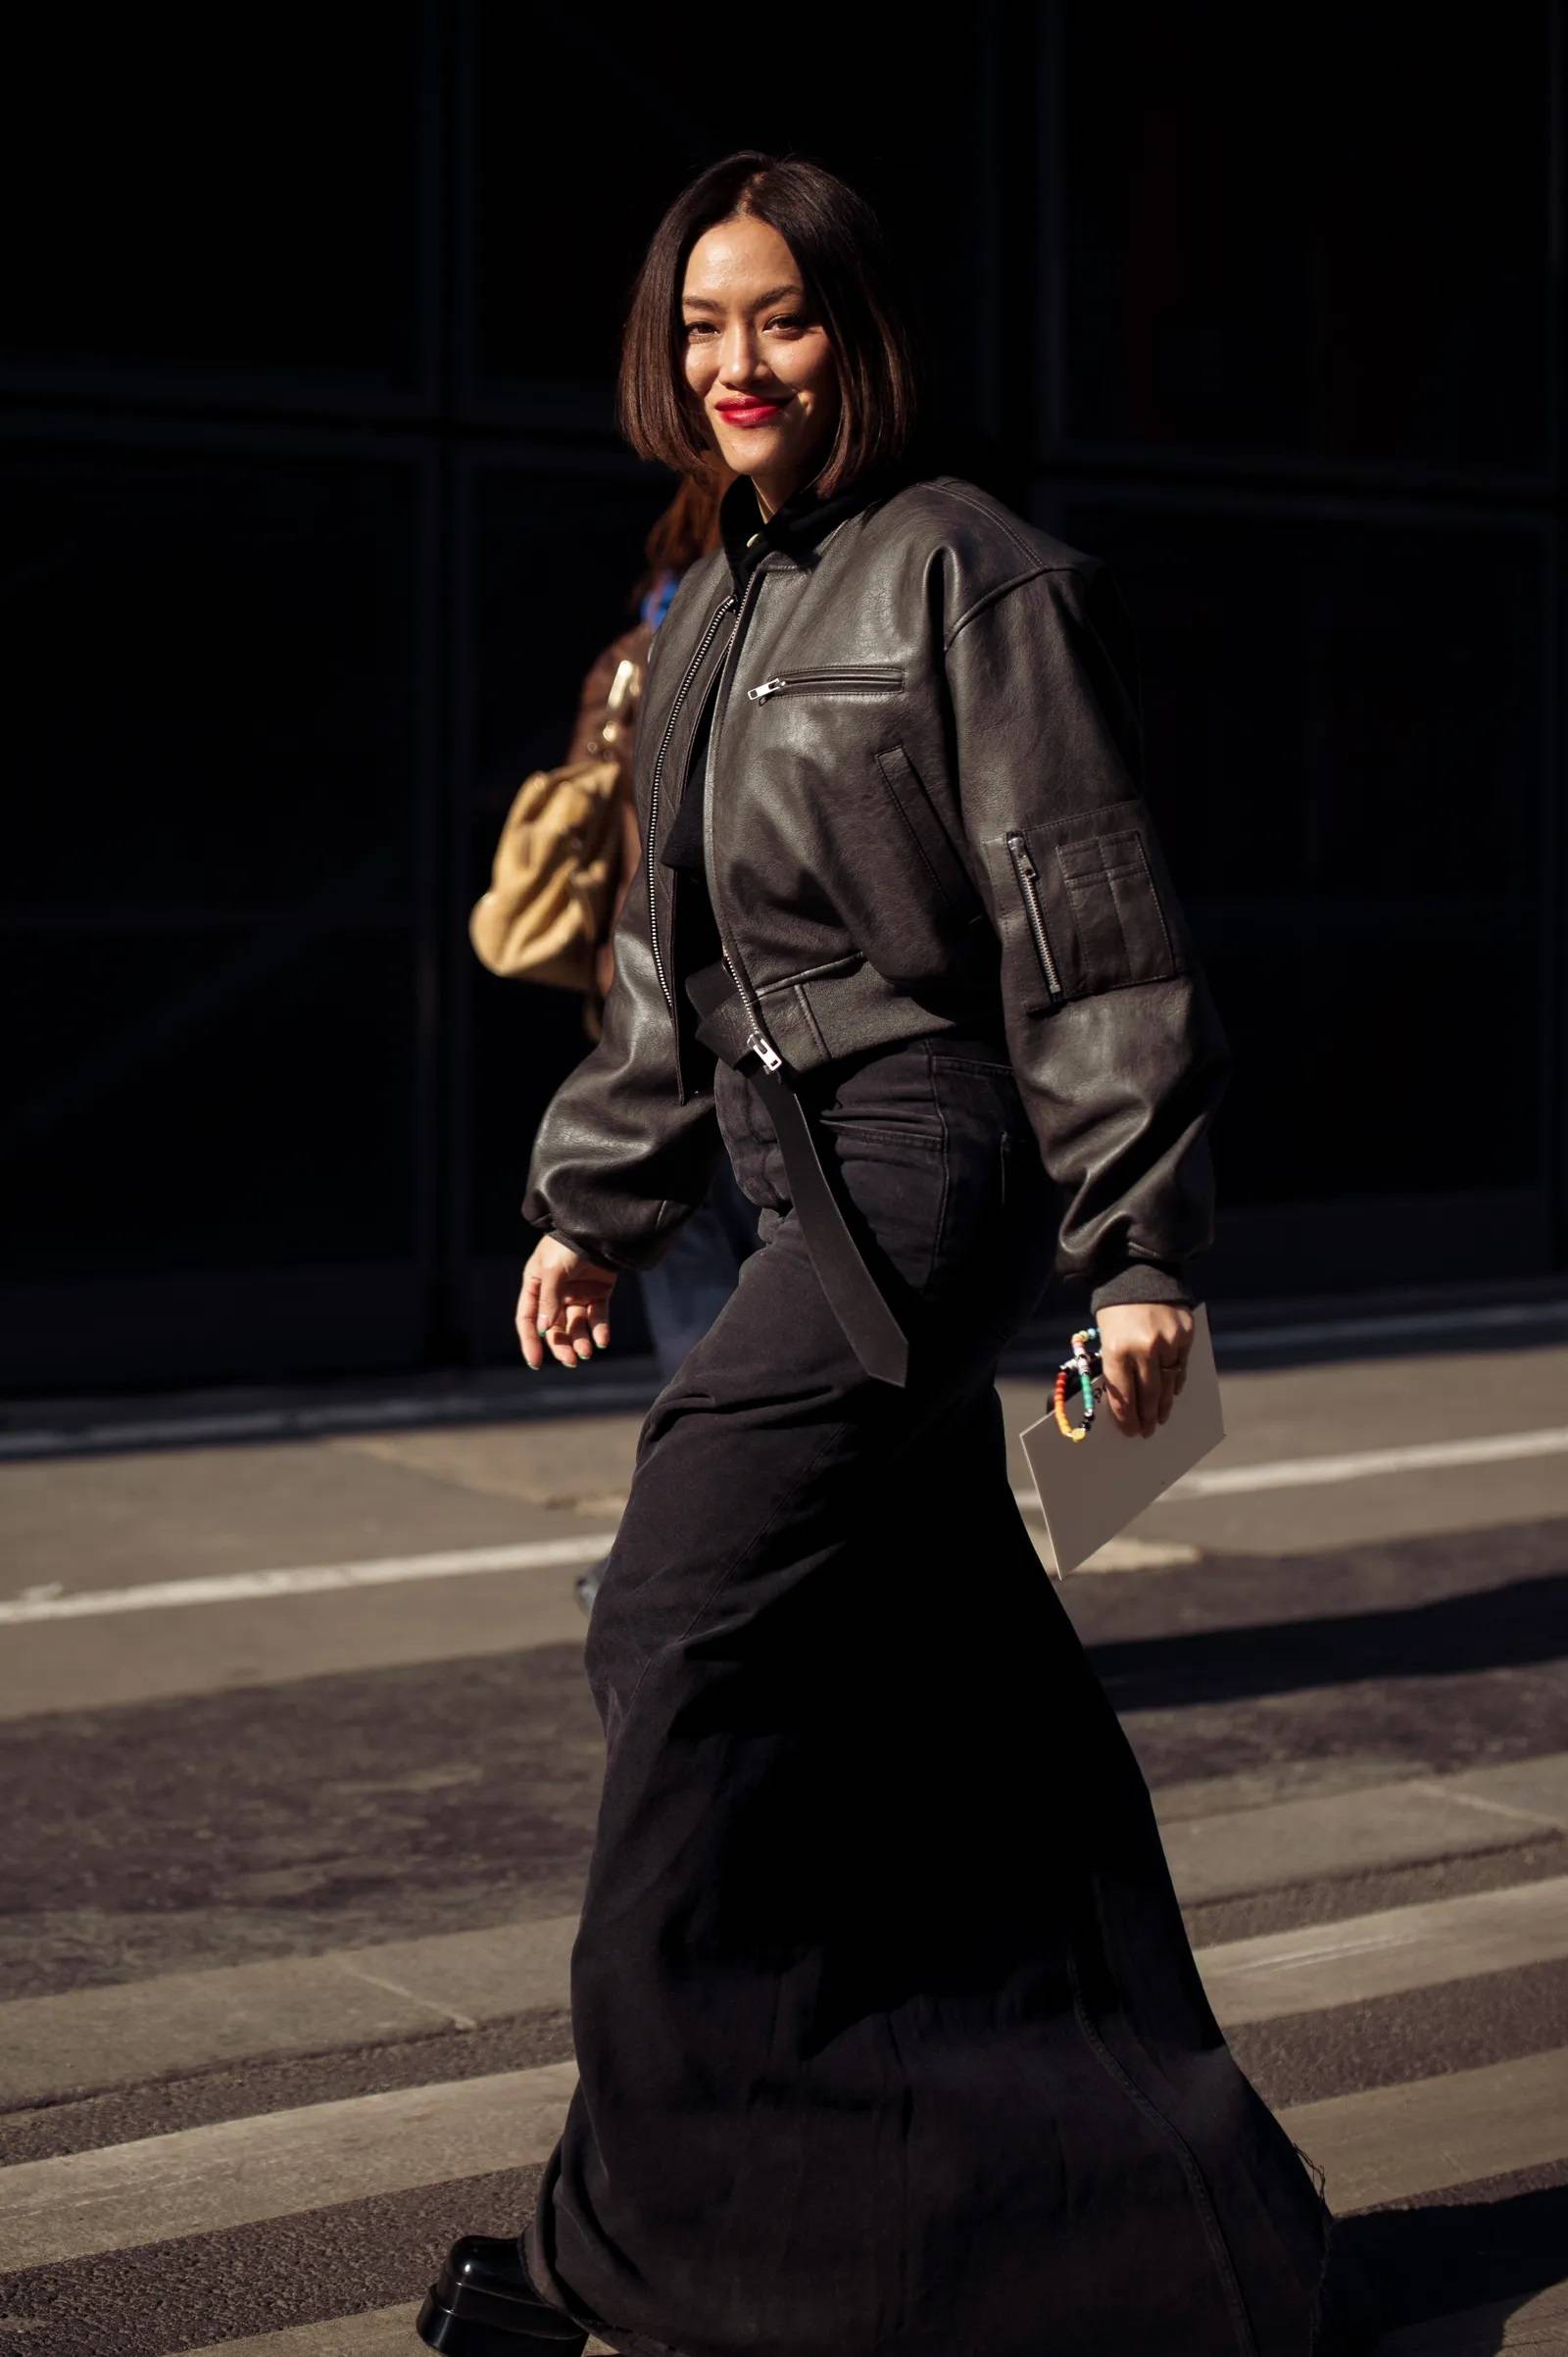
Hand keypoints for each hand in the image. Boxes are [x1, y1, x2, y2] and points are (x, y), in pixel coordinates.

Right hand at [517, 1236, 617, 1368]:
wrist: (600, 1228)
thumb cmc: (569, 1244)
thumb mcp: (553, 1269)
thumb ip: (549, 1299)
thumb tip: (544, 1330)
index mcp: (536, 1284)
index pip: (529, 1319)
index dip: (530, 1341)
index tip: (535, 1362)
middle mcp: (555, 1293)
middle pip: (554, 1328)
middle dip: (561, 1345)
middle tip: (570, 1360)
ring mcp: (577, 1294)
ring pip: (576, 1326)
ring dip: (580, 1341)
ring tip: (587, 1352)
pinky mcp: (599, 1293)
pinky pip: (598, 1317)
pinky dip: (600, 1330)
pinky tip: (602, 1340)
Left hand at [1094, 1302, 1192, 1437]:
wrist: (1136, 1272)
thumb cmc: (1115, 1311)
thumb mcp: (1106, 1338)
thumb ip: (1116, 1367)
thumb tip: (1128, 1401)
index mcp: (1116, 1349)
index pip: (1123, 1394)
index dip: (1127, 1417)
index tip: (1130, 1431)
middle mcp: (1143, 1348)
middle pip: (1148, 1394)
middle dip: (1147, 1416)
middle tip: (1148, 1431)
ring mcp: (1167, 1341)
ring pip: (1168, 1384)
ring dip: (1165, 1404)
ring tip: (1161, 1417)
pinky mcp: (1185, 1334)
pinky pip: (1181, 1366)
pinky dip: (1177, 1381)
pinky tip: (1173, 1392)